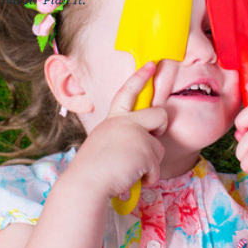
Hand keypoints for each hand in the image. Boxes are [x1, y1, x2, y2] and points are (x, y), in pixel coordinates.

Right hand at [72, 62, 167, 199]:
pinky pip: (156, 168)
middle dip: (161, 128)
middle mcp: (124, 122)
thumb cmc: (91, 172)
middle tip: (147, 145)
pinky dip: (148, 178)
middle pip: (159, 115)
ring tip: (128, 171)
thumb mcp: (103, 144)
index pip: (127, 93)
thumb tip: (137, 147)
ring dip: (149, 165)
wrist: (86, 184)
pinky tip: (131, 179)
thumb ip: (120, 138)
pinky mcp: (144, 150)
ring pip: (158, 148)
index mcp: (112, 119)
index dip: (140, 77)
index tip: (151, 64)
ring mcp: (135, 134)